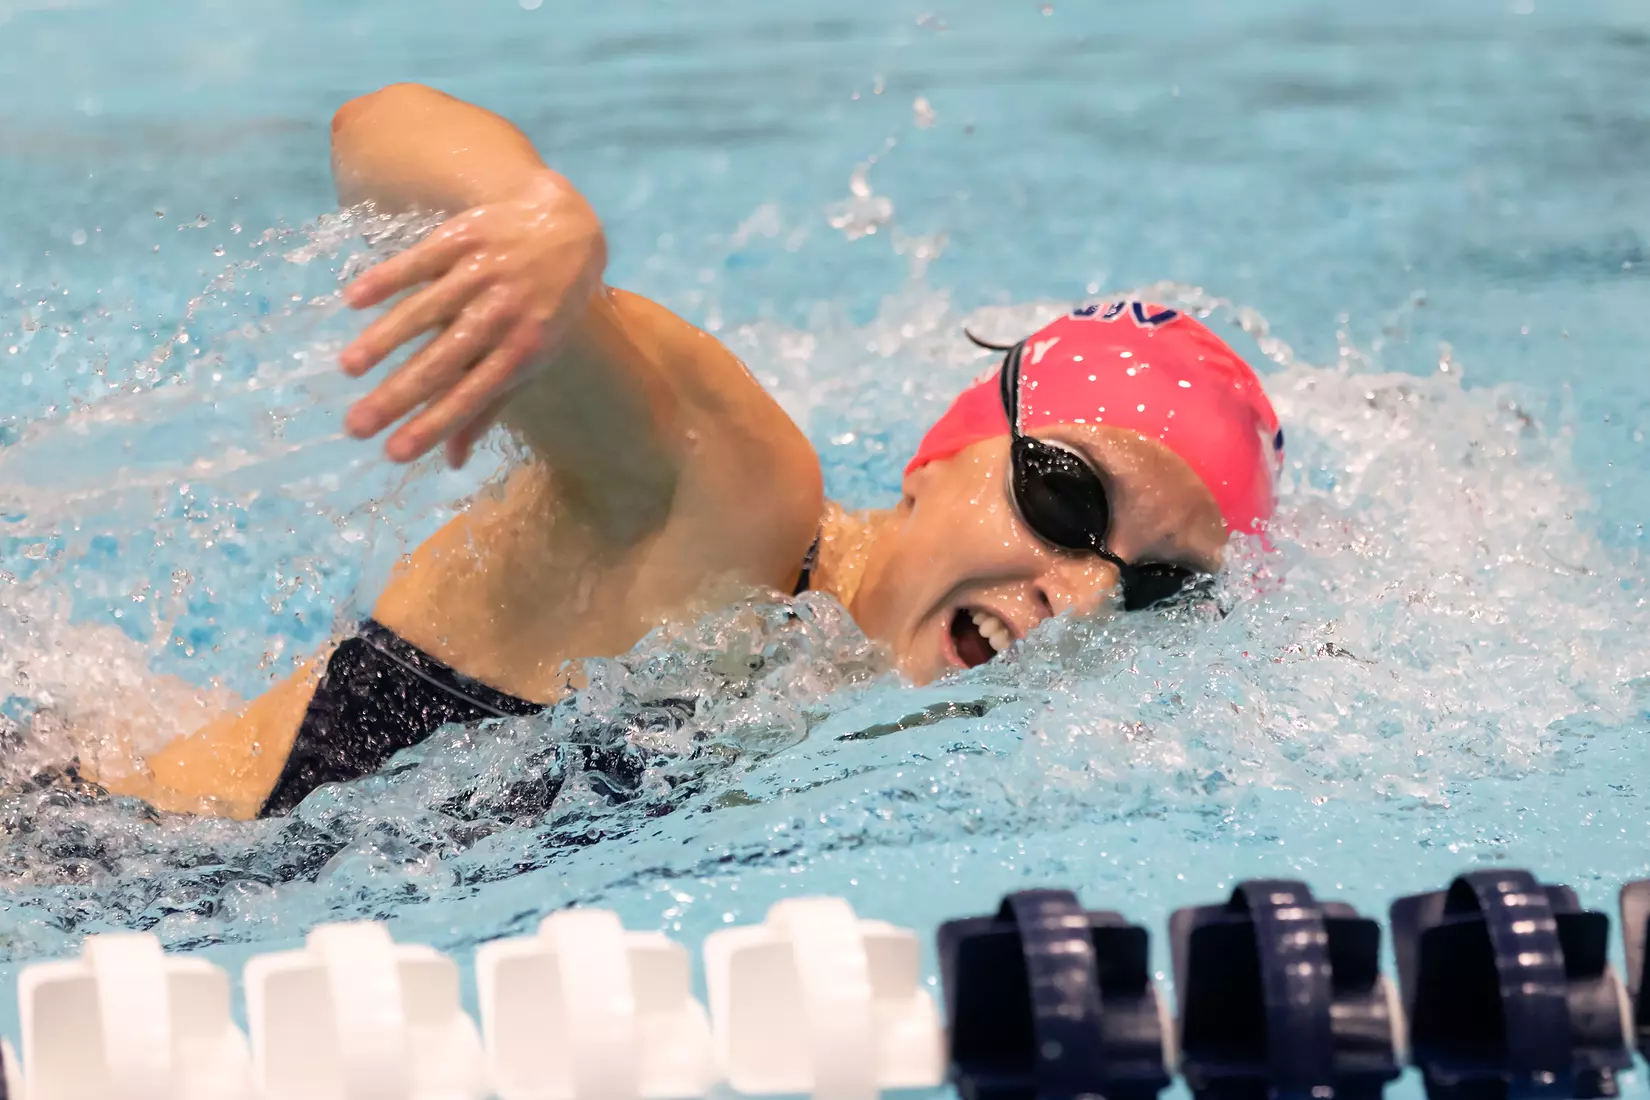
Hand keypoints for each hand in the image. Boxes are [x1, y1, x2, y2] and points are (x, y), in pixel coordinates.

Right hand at [337, 171, 606, 466]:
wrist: (566, 229)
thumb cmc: (544, 308)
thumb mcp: (531, 358)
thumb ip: (489, 407)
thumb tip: (453, 461)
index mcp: (520, 353)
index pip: (469, 397)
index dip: (432, 425)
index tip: (393, 452)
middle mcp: (500, 316)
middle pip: (441, 362)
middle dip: (396, 397)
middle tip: (354, 425)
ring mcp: (480, 275)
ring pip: (424, 312)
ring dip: (383, 340)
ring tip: (349, 368)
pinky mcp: (463, 238)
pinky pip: (419, 261)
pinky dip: (386, 279)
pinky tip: (354, 300)